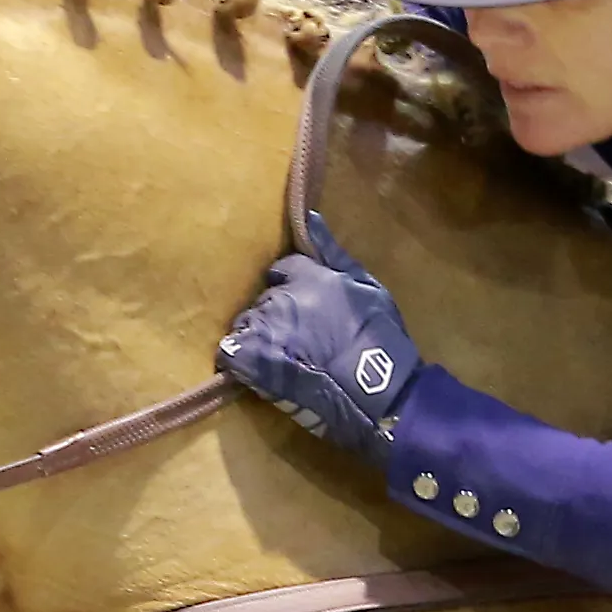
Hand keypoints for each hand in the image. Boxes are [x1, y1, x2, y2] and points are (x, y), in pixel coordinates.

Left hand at [218, 213, 424, 467]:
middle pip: (264, 298)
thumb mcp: (368, 287)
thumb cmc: (380, 336)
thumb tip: (309, 218)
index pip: (283, 269)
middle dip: (276, 312)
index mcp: (308, 277)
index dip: (292, 285)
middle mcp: (280, 300)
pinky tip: (256, 368)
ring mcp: (264, 332)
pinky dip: (239, 358)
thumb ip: (333, 253)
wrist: (377, 393)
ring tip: (283, 356)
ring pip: (247, 323)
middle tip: (298, 334)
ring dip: (259, 335)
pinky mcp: (253, 363)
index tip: (305, 303)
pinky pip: (231, 352)